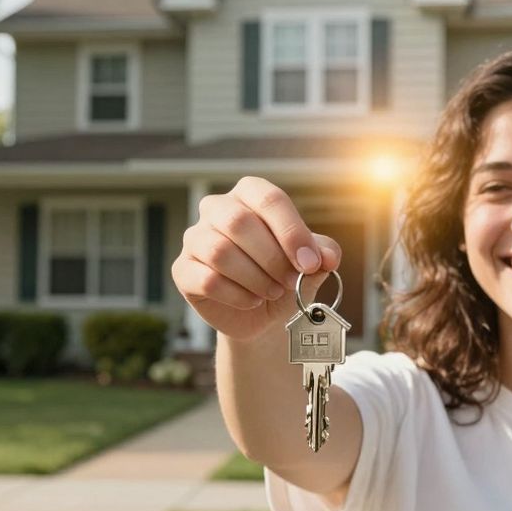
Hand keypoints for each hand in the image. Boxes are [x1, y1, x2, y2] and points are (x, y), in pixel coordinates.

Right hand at [172, 177, 341, 341]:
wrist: (261, 315)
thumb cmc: (284, 277)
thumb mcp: (310, 264)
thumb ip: (322, 253)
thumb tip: (328, 256)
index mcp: (249, 194)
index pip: (268, 199)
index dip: (292, 232)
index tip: (311, 263)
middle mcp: (217, 209)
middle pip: (239, 222)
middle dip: (272, 257)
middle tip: (291, 281)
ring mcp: (195, 238)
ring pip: (219, 251)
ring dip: (254, 277)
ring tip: (273, 292)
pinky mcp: (183, 270)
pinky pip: (206, 279)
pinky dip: (237, 295)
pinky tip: (252, 301)